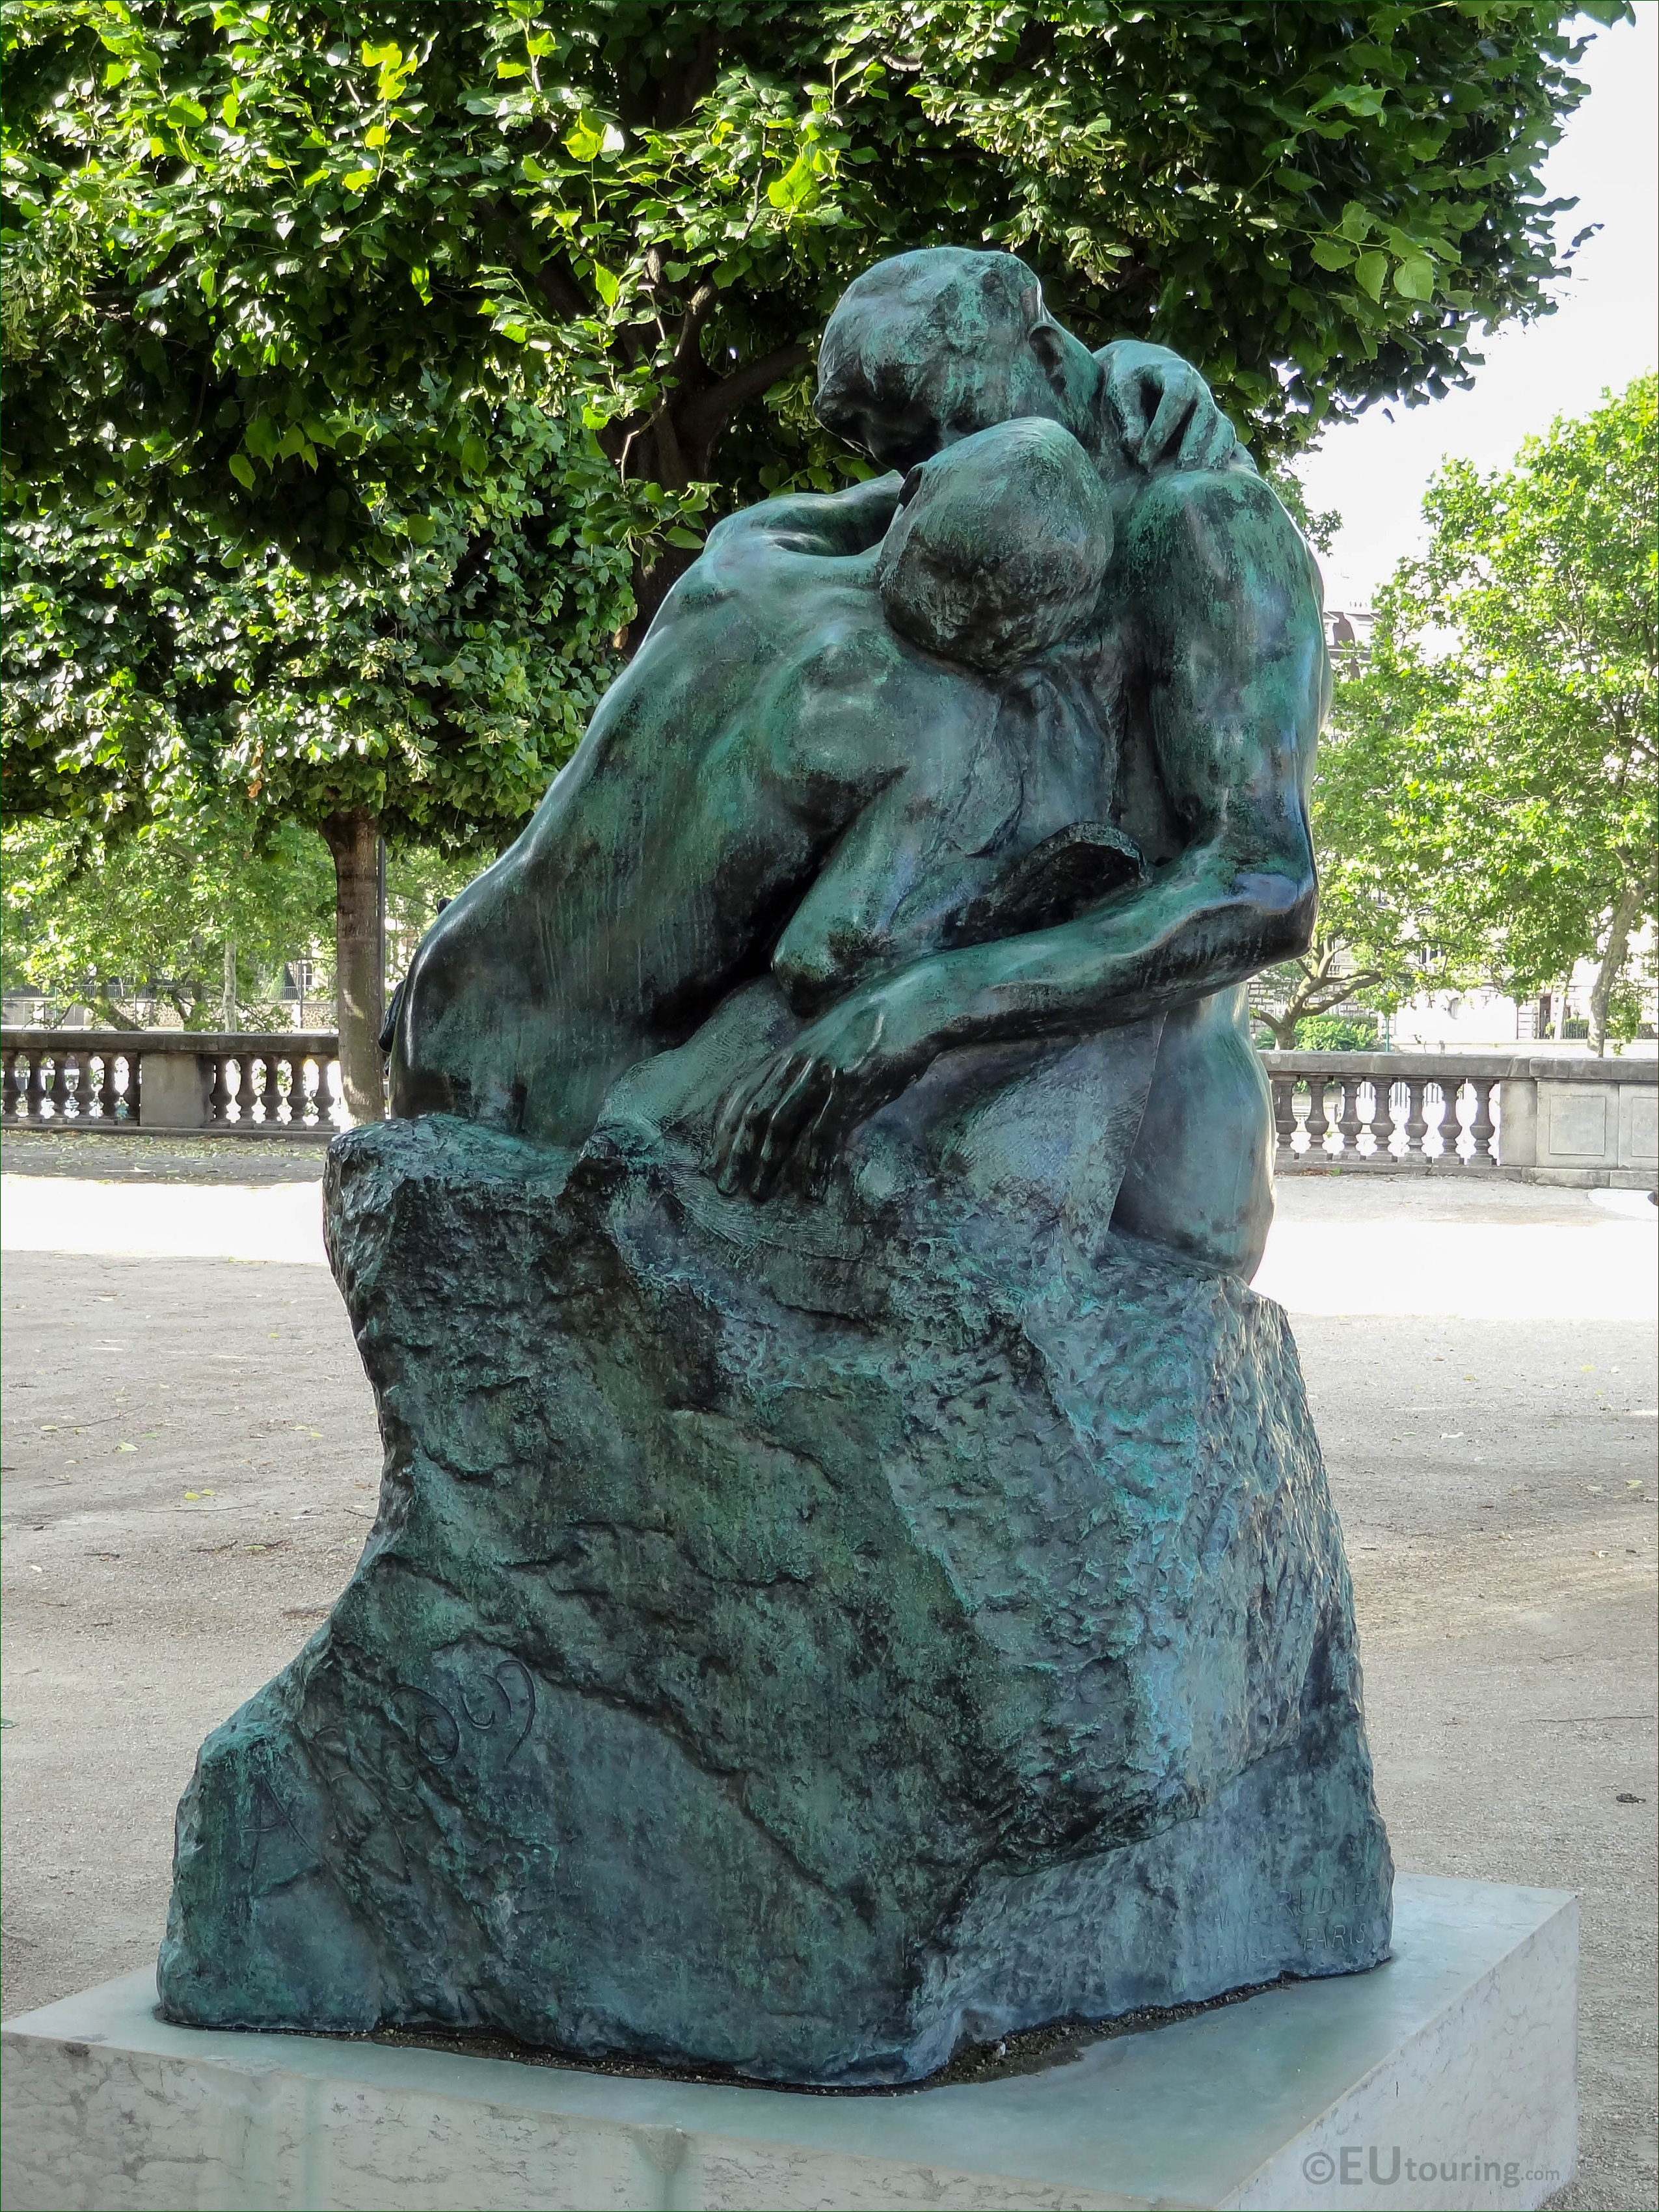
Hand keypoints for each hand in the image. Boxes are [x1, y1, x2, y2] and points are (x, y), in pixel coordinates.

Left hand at [710, 977, 938, 1201]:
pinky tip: (813, 1191)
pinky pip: (824, 1132)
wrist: (925, 1000)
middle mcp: (801, 1059)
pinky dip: (815, 1165)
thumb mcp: (839, 1043)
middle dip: (736, 1153)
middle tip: (727, 1186)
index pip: (742, 1089)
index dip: (724, 1126)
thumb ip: (817, 1074)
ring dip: (766, 1163)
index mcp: (794, 1050)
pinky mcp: (852, 1082)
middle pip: (754, 1111)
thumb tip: (810, 1117)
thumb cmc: (887, 1026)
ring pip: (780, 1123)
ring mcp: (824, 1070)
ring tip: (759, 1194)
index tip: (716, 1157)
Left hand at [1100, 341, 1237, 473]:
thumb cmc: (1129, 379)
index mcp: (1175, 371)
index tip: (1144, 458)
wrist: (1144, 364)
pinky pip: (1225, 434)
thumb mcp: (1122, 389)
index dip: (1161, 428)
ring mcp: (1207, 402)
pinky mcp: (1211, 418)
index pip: (1175, 396)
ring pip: (1221, 424)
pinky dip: (1223, 453)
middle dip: (1194, 441)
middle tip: (1181, 468)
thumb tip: (1135, 446)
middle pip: (1205, 411)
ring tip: (1201, 477)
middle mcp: (1197, 386)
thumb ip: (1129, 416)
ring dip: (1214, 451)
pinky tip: (1214, 475)